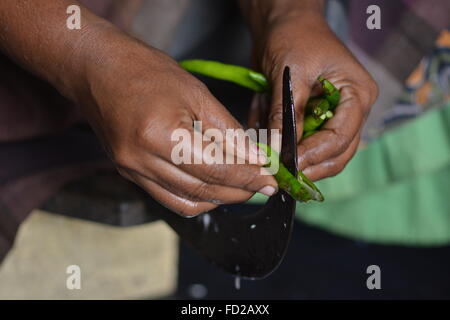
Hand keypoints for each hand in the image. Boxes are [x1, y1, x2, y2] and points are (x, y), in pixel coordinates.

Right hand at [77, 29, 276, 215]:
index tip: (271, 178)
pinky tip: (213, 186)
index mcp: (160, 135)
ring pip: (185, 203)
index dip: (248, 176)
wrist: (96, 68)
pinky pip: (168, 198)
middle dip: (239, 191)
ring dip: (219, 199)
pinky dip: (195, 197)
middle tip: (263, 185)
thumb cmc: (145, 71)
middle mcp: (141, 161)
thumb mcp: (196, 93)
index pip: (216, 169)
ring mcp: (131, 171)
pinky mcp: (128, 174)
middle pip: (202, 191)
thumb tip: (254, 156)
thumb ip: (227, 130)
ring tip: (242, 186)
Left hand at [250, 12, 377, 180]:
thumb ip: (285, 113)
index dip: (315, 154)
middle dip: (307, 164)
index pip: (342, 137)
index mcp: (357, 95)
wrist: (282, 21)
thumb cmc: (294, 36)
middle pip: (337, 154)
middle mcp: (350, 110)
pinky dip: (278, 138)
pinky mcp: (313, 118)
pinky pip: (299, 141)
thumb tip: (278, 150)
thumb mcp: (290, 74)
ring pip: (318, 153)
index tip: (288, 165)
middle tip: (280, 173)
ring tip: (267, 138)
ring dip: (290, 152)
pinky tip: (262, 118)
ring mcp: (332, 116)